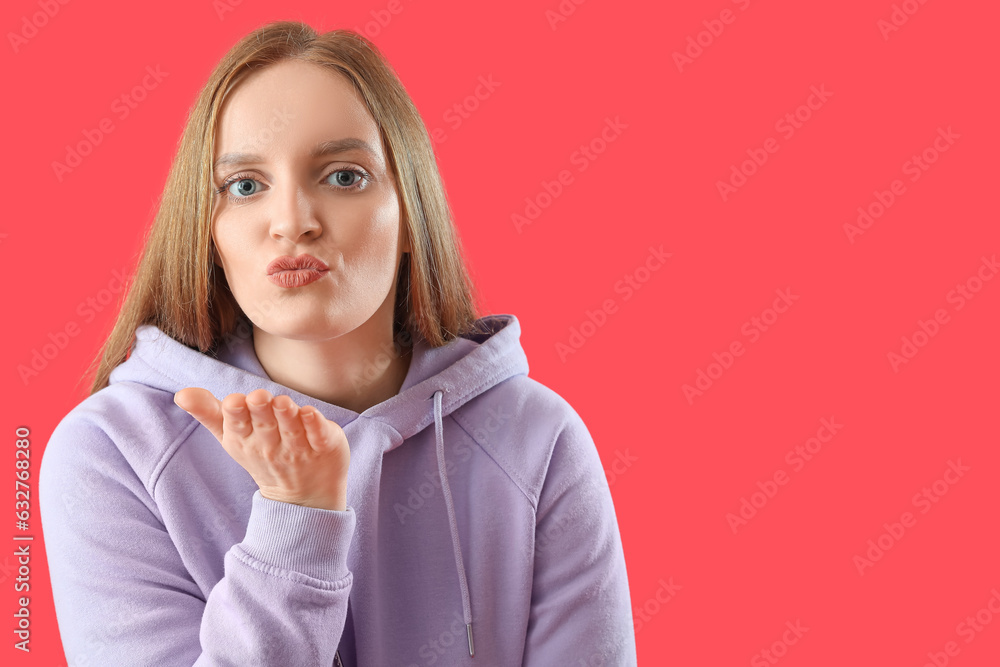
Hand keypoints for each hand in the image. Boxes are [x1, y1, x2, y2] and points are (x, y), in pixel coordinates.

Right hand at [173, 387, 349, 510]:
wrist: (303, 495)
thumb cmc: (262, 454)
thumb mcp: (231, 437)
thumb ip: (209, 412)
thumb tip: (181, 393)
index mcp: (245, 440)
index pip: (237, 425)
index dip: (235, 413)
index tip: (234, 400)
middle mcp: (271, 446)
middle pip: (264, 425)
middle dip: (260, 410)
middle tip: (259, 396)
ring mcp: (299, 449)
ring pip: (291, 430)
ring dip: (286, 416)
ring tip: (282, 401)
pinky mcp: (324, 447)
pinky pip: (318, 436)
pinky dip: (315, 425)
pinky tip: (311, 412)